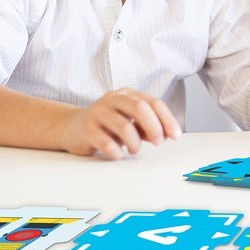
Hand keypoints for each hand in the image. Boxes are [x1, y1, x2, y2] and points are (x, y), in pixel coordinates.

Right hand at [62, 88, 180, 158]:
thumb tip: (166, 135)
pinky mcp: (86, 129)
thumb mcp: (131, 123)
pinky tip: (118, 154)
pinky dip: (117, 152)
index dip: (167, 119)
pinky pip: (106, 142)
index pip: (153, 102)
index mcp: (127, 94)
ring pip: (124, 126)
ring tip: (135, 150)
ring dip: (135, 143)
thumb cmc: (108, 126)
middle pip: (140, 108)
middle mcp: (112, 99)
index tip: (176, 135)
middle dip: (154, 127)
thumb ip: (148, 127)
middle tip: (159, 143)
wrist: (73, 127)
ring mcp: (97, 113)